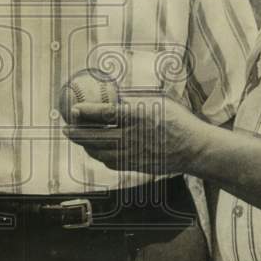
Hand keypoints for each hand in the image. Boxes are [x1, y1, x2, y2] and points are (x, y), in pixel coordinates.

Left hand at [64, 95, 214, 175]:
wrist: (195, 149)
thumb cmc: (178, 121)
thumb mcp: (158, 102)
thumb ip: (135, 99)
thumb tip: (115, 94)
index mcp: (138, 117)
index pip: (106, 114)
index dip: (87, 112)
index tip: (74, 109)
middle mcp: (133, 136)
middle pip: (98, 136)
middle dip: (78, 133)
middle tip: (66, 128)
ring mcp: (134, 154)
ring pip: (101, 152)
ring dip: (86, 146)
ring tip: (77, 139)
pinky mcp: (136, 166)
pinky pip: (111, 163)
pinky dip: (100, 157)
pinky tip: (96, 151)